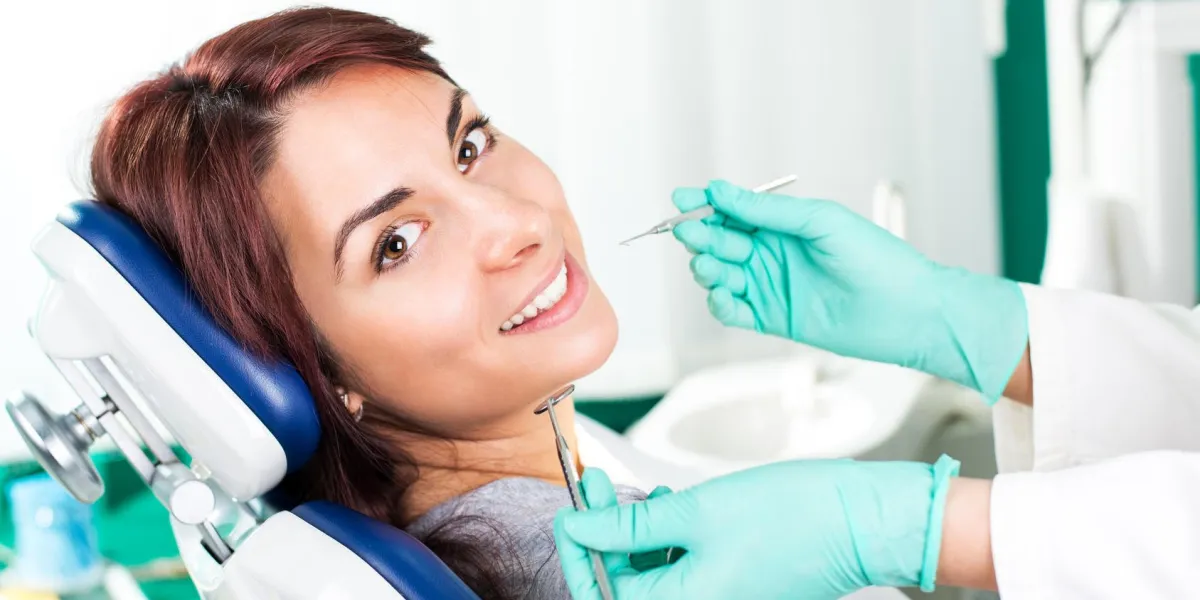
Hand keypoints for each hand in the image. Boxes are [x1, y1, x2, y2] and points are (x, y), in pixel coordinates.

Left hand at [555, 457, 959, 599]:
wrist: (863, 520)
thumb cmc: (794, 517)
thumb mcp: (696, 513)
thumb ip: (630, 528)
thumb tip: (579, 530)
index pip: (605, 595)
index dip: (579, 557)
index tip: (571, 516)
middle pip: (628, 584)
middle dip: (606, 535)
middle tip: (596, 486)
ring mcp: (720, 596)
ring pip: (654, 572)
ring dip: (635, 532)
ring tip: (632, 488)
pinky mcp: (735, 582)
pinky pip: (684, 566)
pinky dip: (668, 535)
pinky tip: (667, 501)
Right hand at [672, 180, 1027, 401]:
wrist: (907, 310)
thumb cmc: (875, 258)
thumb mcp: (819, 222)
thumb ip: (767, 210)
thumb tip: (720, 191)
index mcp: (783, 225)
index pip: (732, 212)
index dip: (704, 205)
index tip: (681, 198)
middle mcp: (772, 254)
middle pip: (720, 242)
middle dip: (702, 237)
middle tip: (692, 235)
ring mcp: (770, 287)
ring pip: (721, 275)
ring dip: (709, 269)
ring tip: (711, 267)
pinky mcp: (772, 319)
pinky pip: (734, 311)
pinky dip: (721, 303)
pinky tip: (722, 295)